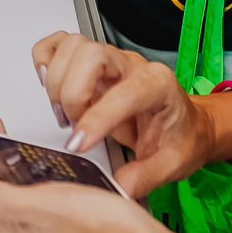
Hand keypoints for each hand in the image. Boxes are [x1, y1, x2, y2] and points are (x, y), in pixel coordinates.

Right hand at [34, 32, 215, 197]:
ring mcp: (109, 60)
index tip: (79, 143)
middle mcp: (131, 65)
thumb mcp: (173, 164)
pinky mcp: (90, 62)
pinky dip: (45, 60)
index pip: (123, 92)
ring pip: (70, 46)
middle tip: (74, 125)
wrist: (186, 123)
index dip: (96, 118)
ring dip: (58, 81)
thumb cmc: (181, 136)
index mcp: (158, 84)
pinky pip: (58, 44)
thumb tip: (118, 187)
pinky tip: (52, 86)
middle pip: (90, 54)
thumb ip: (145, 176)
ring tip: (66, 113)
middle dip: (72, 94)